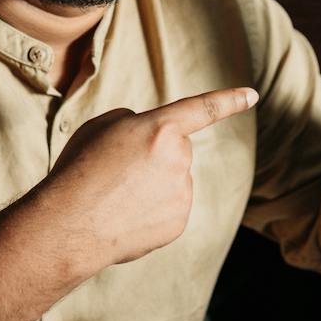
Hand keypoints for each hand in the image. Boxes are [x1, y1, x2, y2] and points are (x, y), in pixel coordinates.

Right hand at [33, 87, 259, 269]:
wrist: (69, 225)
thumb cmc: (79, 170)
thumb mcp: (101, 128)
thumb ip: (136, 123)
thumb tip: (153, 139)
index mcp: (159, 128)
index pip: (201, 109)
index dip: (228, 100)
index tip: (251, 94)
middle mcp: (178, 159)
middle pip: (176, 148)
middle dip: (156, 153)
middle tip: (119, 170)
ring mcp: (182, 193)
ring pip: (174, 179)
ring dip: (153, 182)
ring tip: (118, 196)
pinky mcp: (179, 222)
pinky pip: (171, 206)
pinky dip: (152, 208)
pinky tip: (127, 214)